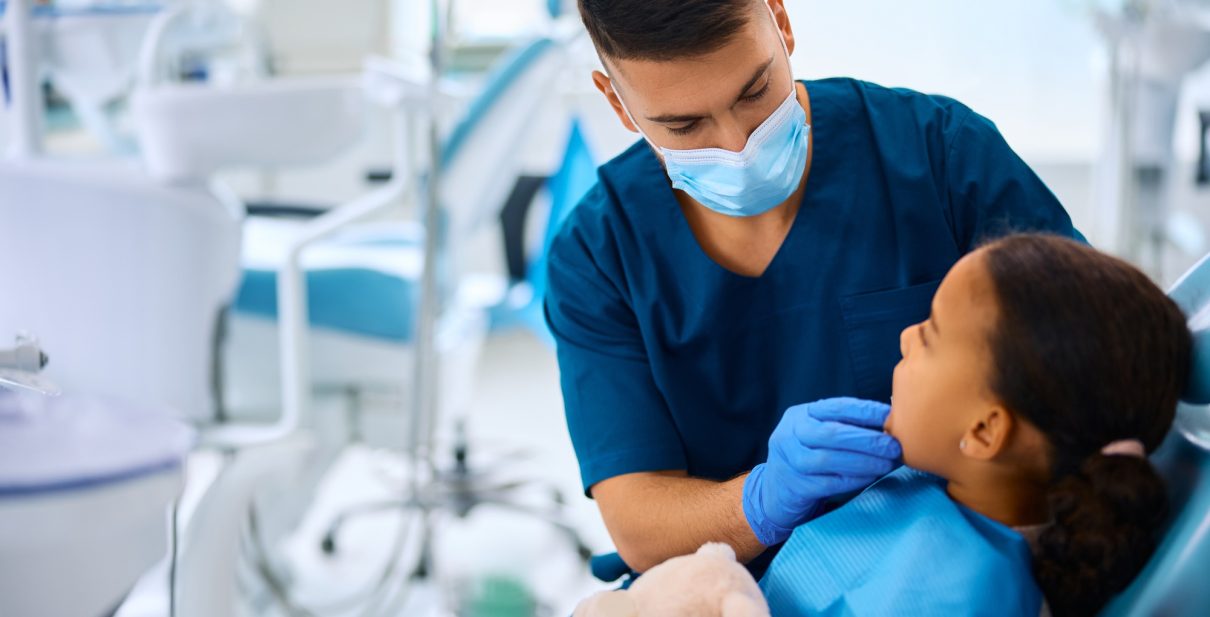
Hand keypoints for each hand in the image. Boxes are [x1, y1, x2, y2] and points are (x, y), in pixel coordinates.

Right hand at [742, 397, 901, 545]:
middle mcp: (790, 434)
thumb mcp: (818, 433)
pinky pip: (828, 483)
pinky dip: (853, 480)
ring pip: (828, 459)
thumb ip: (846, 426)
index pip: (836, 407)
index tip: (890, 416)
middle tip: (894, 446)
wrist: (776, 491)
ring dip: (863, 461)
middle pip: (831, 433)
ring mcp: (789, 461)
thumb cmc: (808, 457)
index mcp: (800, 415)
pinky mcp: (795, 487)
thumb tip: (892, 422)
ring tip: (887, 464)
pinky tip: (870, 477)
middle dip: (867, 440)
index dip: (865, 411)